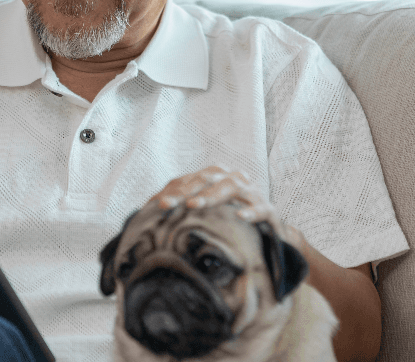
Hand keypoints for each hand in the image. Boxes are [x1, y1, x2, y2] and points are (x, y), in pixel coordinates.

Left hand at [150, 166, 303, 246]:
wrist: (268, 236)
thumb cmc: (230, 224)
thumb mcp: (205, 216)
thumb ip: (182, 211)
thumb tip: (146, 214)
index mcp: (216, 179)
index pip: (191, 180)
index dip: (173, 190)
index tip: (156, 204)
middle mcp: (234, 180)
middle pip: (207, 178)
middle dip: (185, 190)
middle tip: (167, 204)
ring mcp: (252, 193)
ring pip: (232, 186)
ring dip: (212, 195)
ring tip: (194, 205)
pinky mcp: (268, 211)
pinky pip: (262, 208)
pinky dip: (251, 210)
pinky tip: (240, 216)